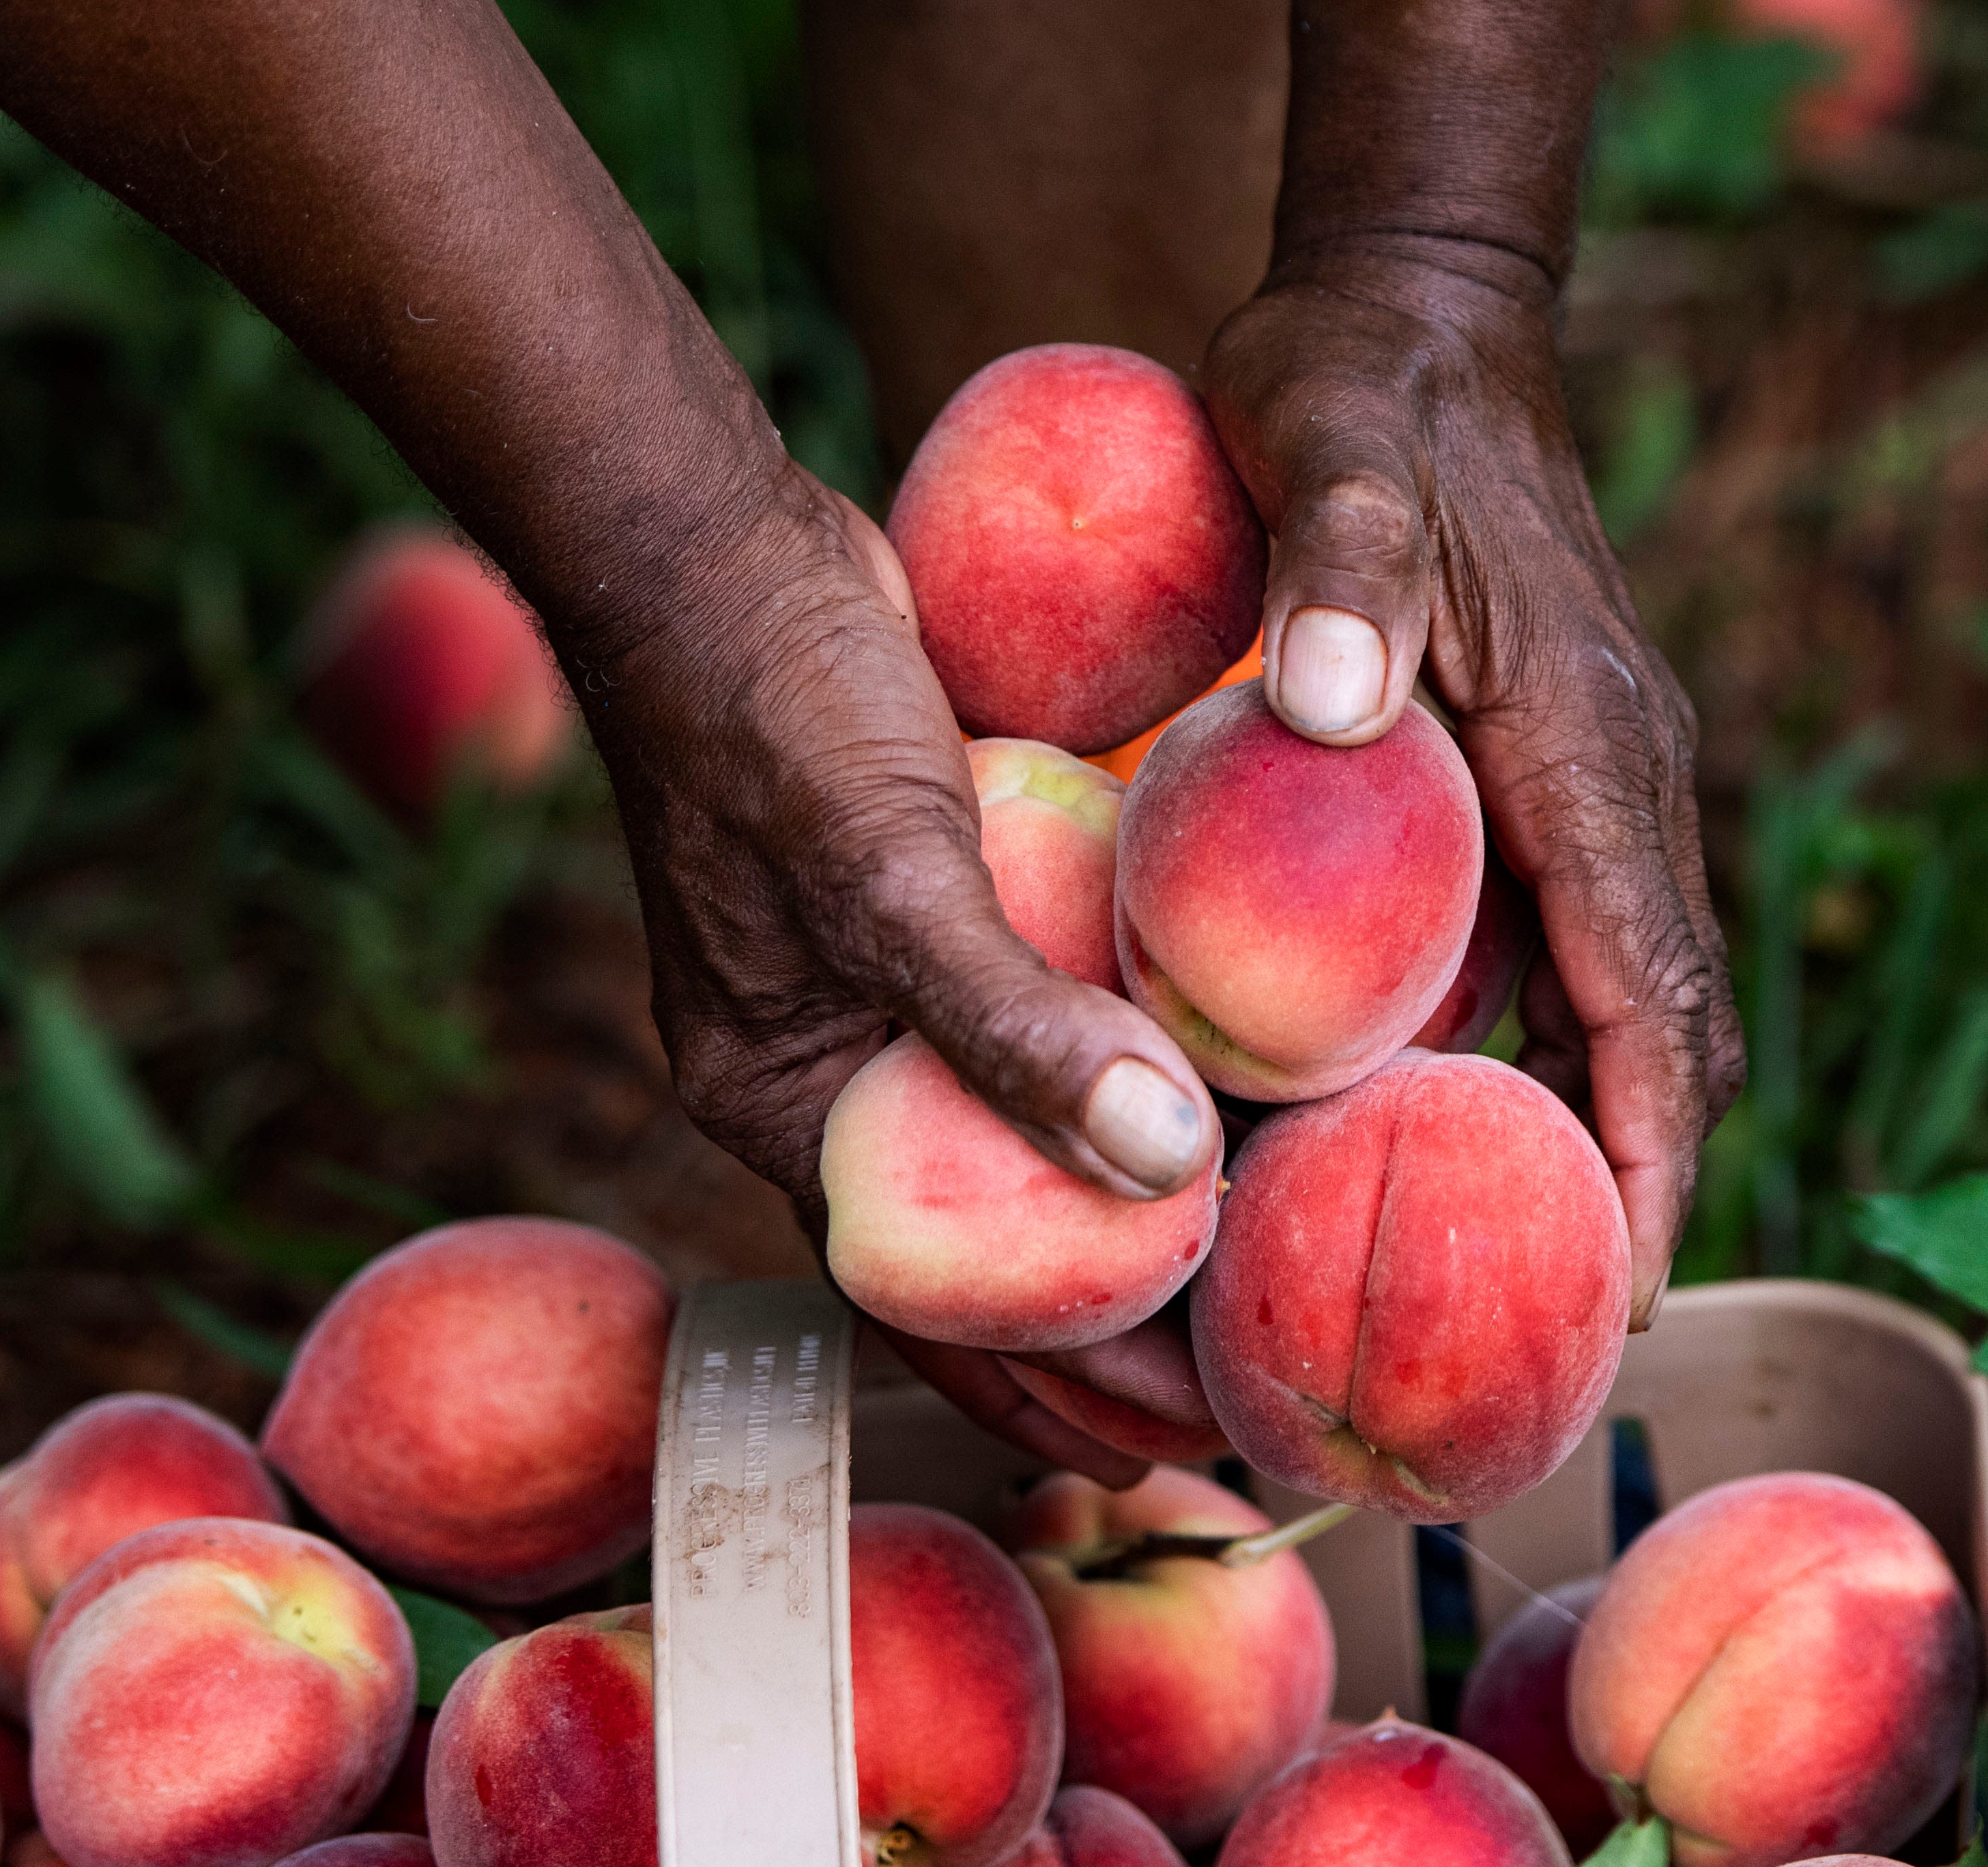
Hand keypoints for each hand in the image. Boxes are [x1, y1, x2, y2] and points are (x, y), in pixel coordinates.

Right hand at [579, 458, 1223, 1482]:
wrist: (711, 543)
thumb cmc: (773, 712)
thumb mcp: (887, 879)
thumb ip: (1009, 1026)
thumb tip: (1162, 1167)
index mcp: (788, 1103)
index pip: (937, 1300)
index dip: (1062, 1387)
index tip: (1199, 1443)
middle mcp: (840, 1066)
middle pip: (996, 1236)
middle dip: (1119, 1320)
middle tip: (1267, 1385)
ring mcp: (892, 983)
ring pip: (1032, 1127)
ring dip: (1135, 1190)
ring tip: (1275, 1260)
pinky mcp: (946, 899)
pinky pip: (1049, 1011)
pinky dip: (1127, 1055)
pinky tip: (1236, 1078)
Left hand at [1202, 237, 1745, 1325]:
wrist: (1408, 301)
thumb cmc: (1358, 389)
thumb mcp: (1333, 457)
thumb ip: (1335, 573)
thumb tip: (1332, 709)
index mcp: (1583, 745)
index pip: (1651, 995)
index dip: (1645, 1158)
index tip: (1615, 1302)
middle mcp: (1608, 778)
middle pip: (1658, 1028)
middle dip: (1622, 1185)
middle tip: (1533, 1334)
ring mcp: (1579, 771)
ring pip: (1610, 992)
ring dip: (1571, 1120)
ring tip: (1476, 1259)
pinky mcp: (1529, 757)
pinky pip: (1547, 931)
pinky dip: (1516, 1031)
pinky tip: (1416, 1096)